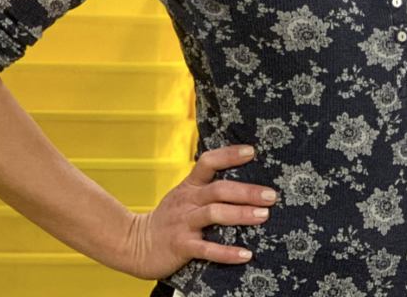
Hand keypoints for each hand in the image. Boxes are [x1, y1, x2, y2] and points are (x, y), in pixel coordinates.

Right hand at [120, 144, 275, 279]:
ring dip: (241, 214)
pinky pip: (206, 249)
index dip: (229, 155)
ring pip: (214, 214)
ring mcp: (184, 223)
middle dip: (247, 191)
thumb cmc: (169, 218)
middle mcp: (188, 201)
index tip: (251, 151)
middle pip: (219, 189)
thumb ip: (206, 186)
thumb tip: (243, 180)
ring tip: (263, 216)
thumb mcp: (184, 195)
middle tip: (270, 195)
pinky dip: (227, 252)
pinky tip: (245, 254)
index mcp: (190, 185)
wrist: (135, 244)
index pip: (208, 162)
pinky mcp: (181, 246)